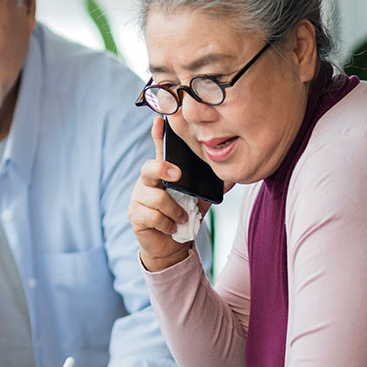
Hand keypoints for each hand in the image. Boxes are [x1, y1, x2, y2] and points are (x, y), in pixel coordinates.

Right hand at [128, 117, 211, 271]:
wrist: (171, 246)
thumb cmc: (183, 218)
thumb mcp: (200, 200)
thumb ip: (211, 186)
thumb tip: (231, 175)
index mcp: (162, 173)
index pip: (159, 149)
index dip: (158, 134)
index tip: (160, 119)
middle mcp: (147, 182)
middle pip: (149, 168)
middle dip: (163, 169)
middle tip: (177, 175)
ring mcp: (138, 198)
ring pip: (157, 199)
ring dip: (175, 211)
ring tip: (181, 218)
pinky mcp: (135, 215)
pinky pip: (154, 217)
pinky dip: (168, 224)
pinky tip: (171, 227)